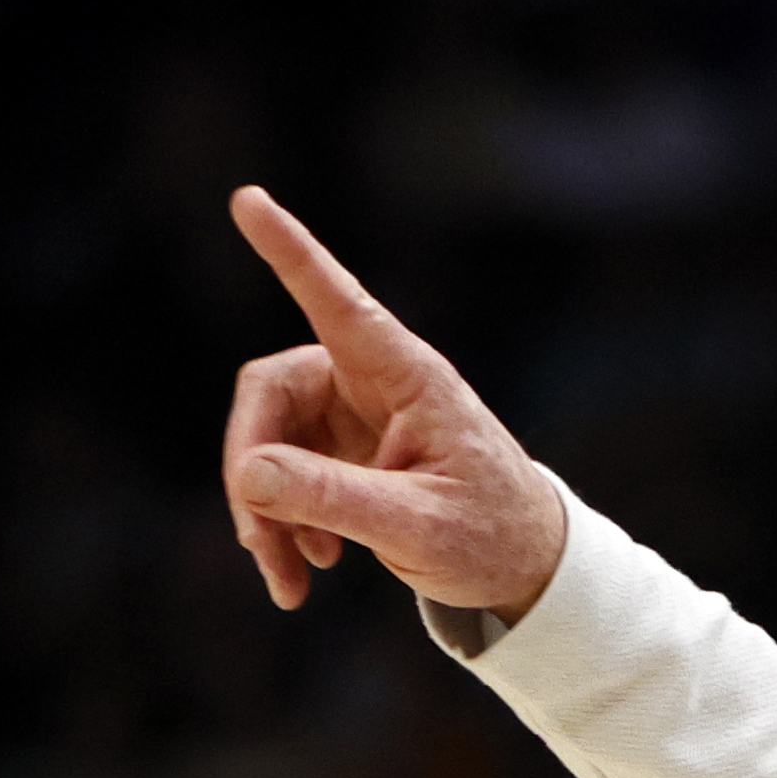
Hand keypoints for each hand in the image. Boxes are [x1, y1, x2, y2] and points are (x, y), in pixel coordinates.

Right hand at [215, 185, 568, 620]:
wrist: (527, 569)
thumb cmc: (494, 538)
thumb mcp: (419, 528)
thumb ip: (337, 499)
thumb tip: (249, 473)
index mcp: (408, 377)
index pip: (339, 304)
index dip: (292, 252)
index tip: (249, 199)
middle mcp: (373, 381)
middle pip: (270, 392)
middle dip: (250, 468)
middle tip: (257, 543)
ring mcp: (351, 414)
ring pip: (265, 439)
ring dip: (262, 511)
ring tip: (288, 578)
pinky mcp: (340, 451)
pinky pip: (280, 473)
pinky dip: (280, 523)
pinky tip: (307, 570)